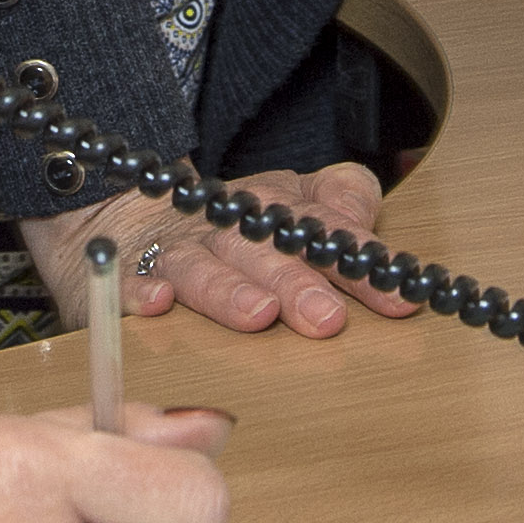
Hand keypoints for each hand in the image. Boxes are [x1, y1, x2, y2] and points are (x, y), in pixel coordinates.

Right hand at [24, 166, 416, 339]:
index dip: (359, 261)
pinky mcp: (127, 274)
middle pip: (261, 249)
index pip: (322, 229)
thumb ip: (338, 206)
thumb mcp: (290, 204)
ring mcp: (174, 250)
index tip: (397, 298)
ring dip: (229, 290)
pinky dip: (139, 292)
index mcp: (273, 207)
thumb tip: (374, 235)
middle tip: (326, 318)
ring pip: (200, 266)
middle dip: (295, 280)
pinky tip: (157, 305)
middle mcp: (226, 226)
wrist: (126, 214)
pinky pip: (127, 282)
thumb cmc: (229, 227)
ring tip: (258, 315)